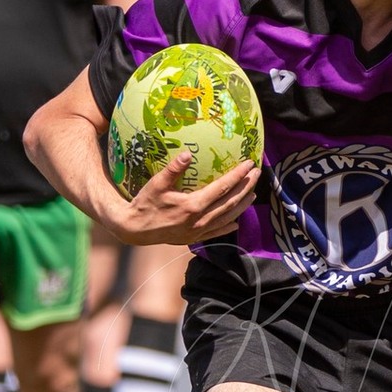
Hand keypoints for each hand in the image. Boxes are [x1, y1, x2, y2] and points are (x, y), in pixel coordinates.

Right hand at [110, 153, 258, 245]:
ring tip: (253, 194)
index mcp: (193, 205)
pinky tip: (237, 221)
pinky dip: (229, 226)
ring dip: (243, 205)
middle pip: (231, 202)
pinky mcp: (194, 238)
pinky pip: (217, 232)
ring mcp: (199, 231)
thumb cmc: (145, 203)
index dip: (238, 175)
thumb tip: (188, 153)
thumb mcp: (156, 184)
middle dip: (246, 187)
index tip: (249, 164)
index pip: (223, 188)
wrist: (135, 230)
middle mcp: (200, 220)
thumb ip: (173, 169)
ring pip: (228, 218)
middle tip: (257, 173)